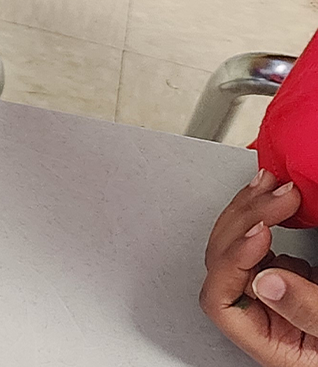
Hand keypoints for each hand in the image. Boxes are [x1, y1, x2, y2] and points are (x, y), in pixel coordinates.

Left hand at [202, 169, 317, 362]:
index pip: (221, 301)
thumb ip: (307, 311)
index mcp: (269, 341)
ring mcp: (272, 292)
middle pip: (224, 261)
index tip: (263, 232)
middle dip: (248, 219)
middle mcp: (263, 316)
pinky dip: (266, 213)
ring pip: (237, 243)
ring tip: (277, 186)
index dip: (233, 261)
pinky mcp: (288, 275)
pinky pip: (261, 240)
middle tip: (280, 197)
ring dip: (253, 208)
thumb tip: (265, 282)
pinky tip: (279, 197)